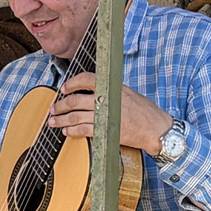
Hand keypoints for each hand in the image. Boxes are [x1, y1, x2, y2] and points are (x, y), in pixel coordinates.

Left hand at [48, 73, 173, 154]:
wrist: (157, 129)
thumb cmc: (144, 112)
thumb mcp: (127, 93)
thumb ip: (108, 91)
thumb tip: (89, 92)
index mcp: (111, 87)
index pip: (86, 79)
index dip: (71, 83)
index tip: (64, 89)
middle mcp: (106, 99)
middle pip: (75, 100)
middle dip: (60, 105)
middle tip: (54, 108)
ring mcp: (105, 116)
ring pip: (75, 116)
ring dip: (61, 119)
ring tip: (54, 121)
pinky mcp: (105, 131)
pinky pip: (83, 130)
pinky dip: (72, 131)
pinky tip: (67, 131)